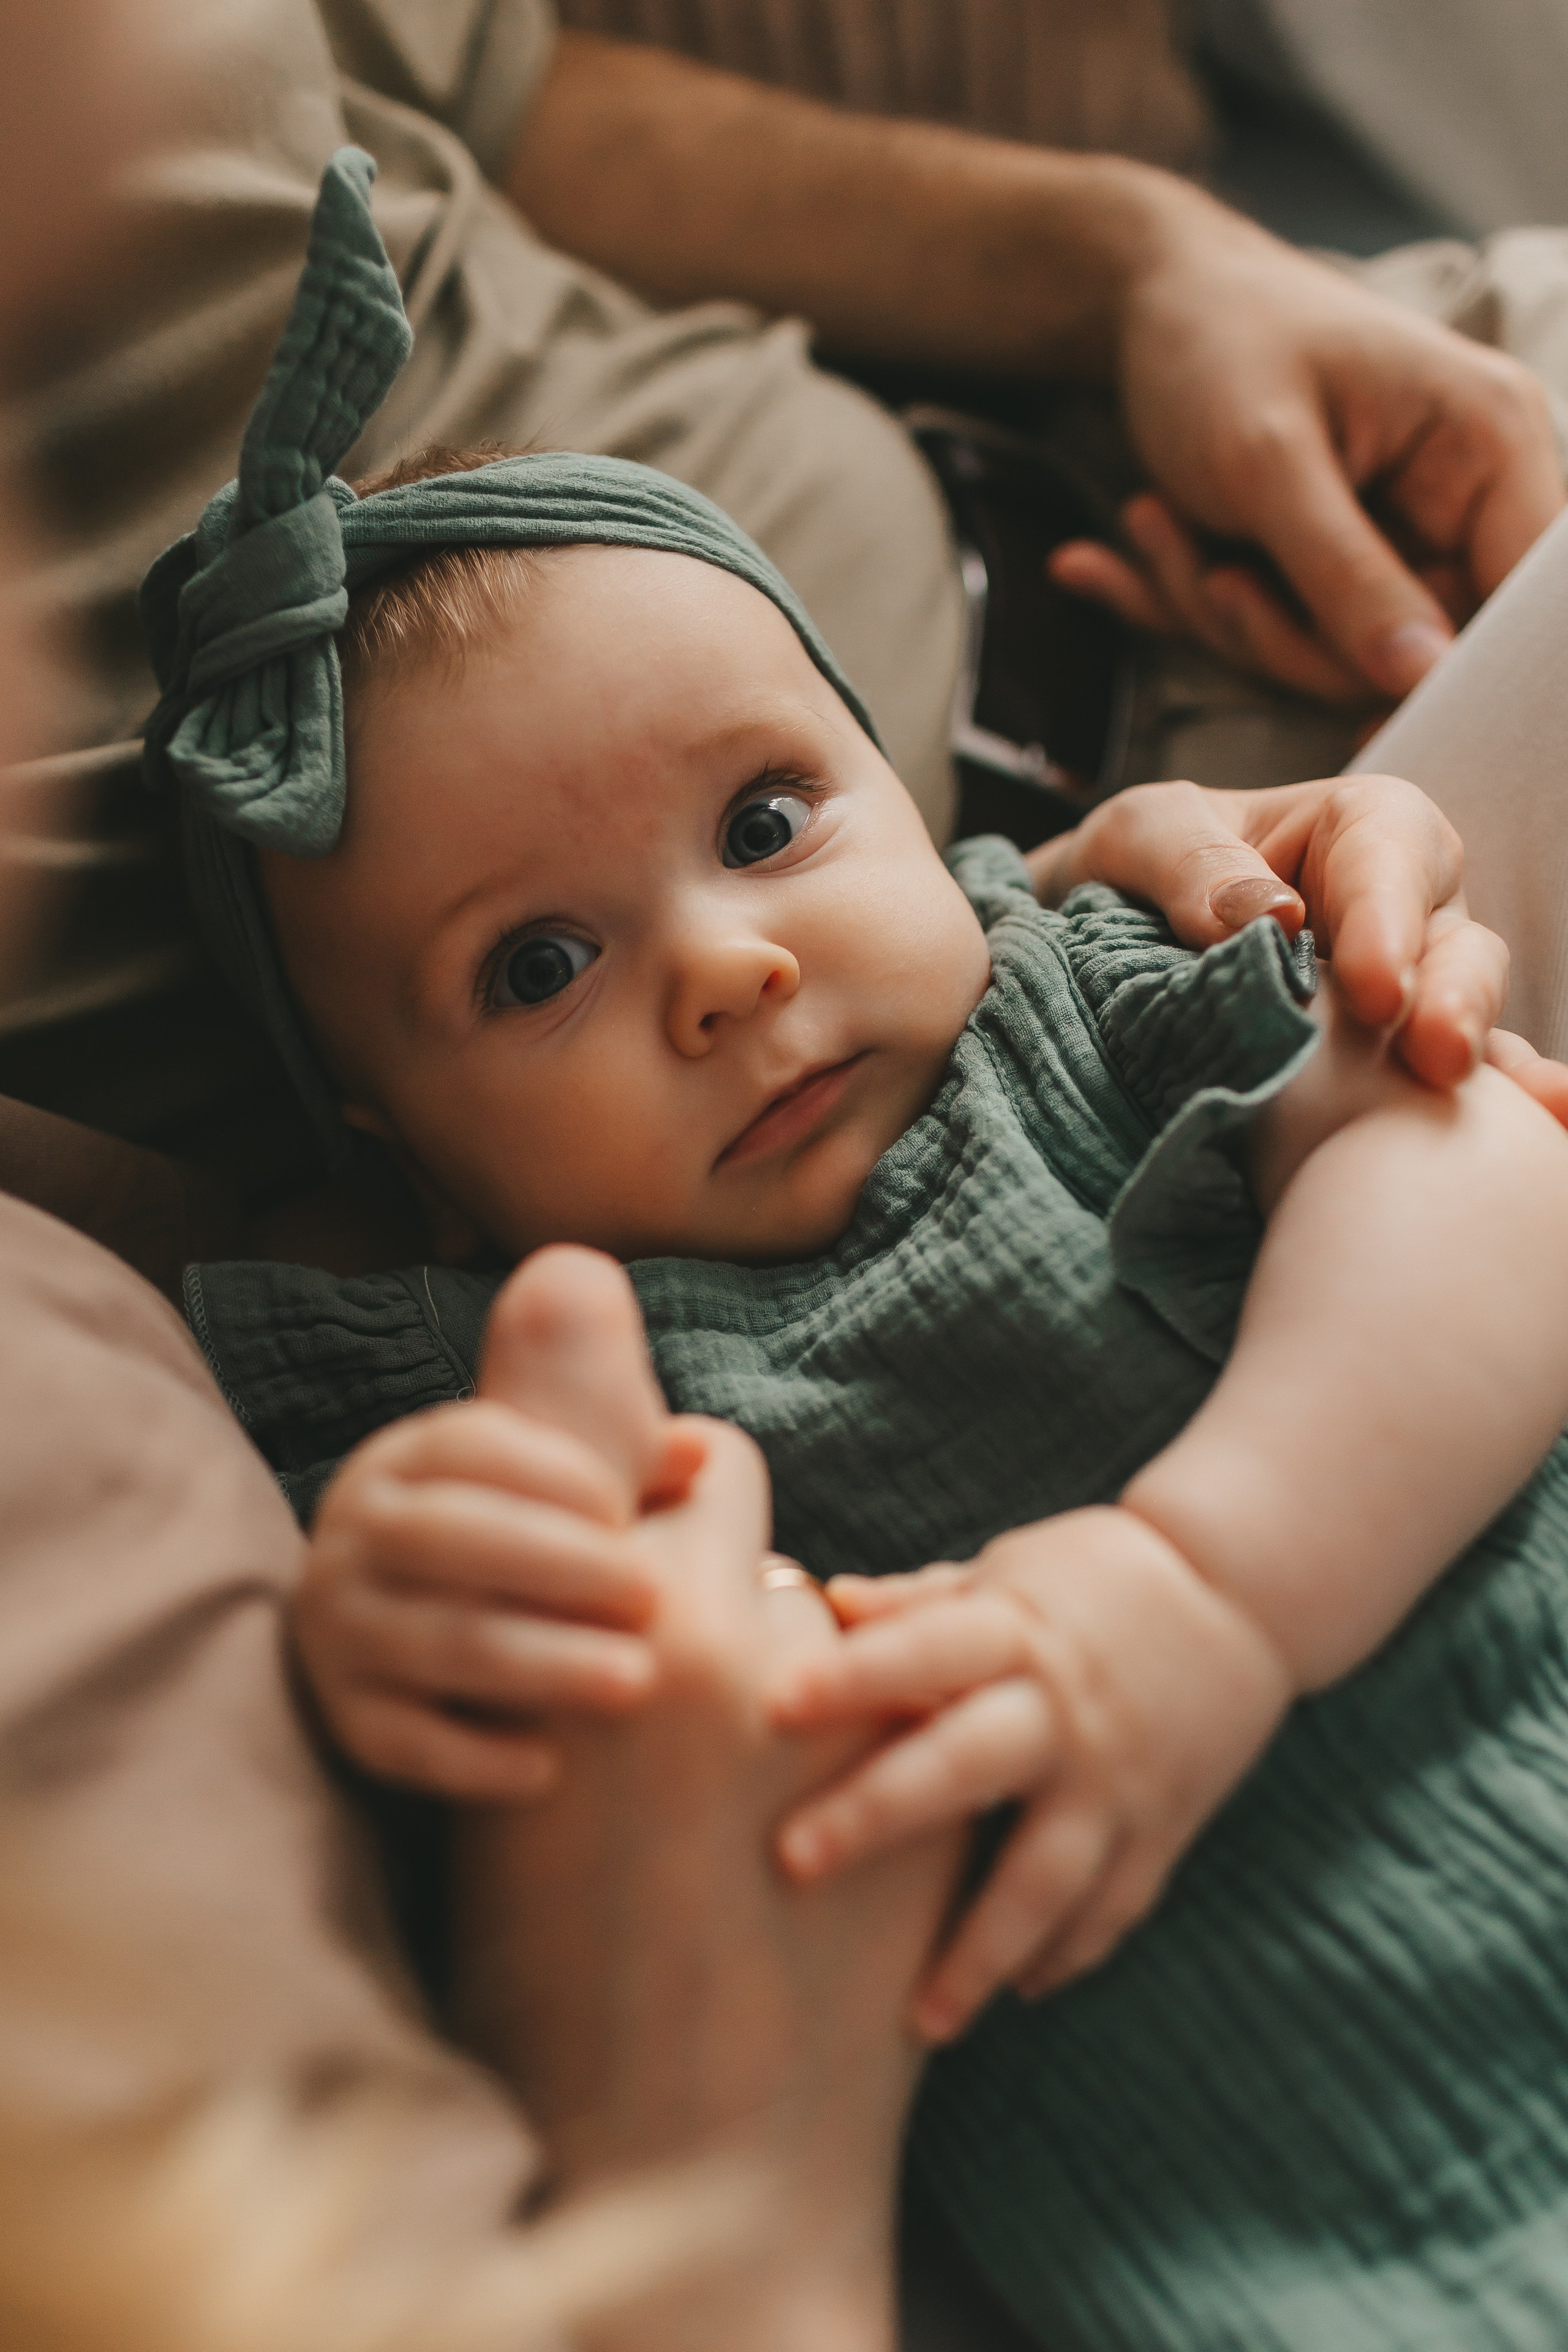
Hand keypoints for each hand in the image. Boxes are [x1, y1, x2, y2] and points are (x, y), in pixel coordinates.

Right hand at [294, 1246, 707, 1798]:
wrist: (415, 1640)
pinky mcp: (342, 1715)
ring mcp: (337, 1626)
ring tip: (632, 1680)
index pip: (469, 1446)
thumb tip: (700, 1452)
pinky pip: (399, 1740)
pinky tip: (549, 1768)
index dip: (554, 1475)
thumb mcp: (556, 1490)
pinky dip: (472, 1759)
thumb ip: (627, 1460)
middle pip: (446, 1535)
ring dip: (538, 1663)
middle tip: (651, 1596)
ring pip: (434, 1641)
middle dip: (556, 1563)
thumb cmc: (521, 1549)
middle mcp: (355, 1534)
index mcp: (407, 1461)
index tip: (630, 1514)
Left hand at [771, 1509, 1289, 2042]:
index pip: (926, 1647)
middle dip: (879, 1815)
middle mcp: (1064, 1709)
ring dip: (982, 1951)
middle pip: (965, 1765)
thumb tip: (820, 1604)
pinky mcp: (1162, 1828)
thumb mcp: (1009, 1571)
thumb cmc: (1094, 1576)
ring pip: (1046, 1875)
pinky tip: (1014, 1995)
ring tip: (922, 2022)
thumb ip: (918, 1602)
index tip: (774, 1703)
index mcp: (1017, 1629)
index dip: (853, 1674)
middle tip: (792, 1861)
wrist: (1242, 1593)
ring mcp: (1117, 1779)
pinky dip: (1066, 1956)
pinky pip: (1112, 1907)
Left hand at [1030, 772, 1527, 1088]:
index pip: (1393, 858)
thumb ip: (1189, 860)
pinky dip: (1486, 1118)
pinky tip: (1523, 1141)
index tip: (1374, 988)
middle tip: (1435, 1057)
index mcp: (1362, 831)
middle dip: (1453, 1001)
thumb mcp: (1140, 836)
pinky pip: (1444, 1097)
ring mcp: (1408, 1002)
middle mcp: (1407, 915)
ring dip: (1475, 1068)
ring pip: (1463, 1028)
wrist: (1094, 948)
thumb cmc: (1139, 870)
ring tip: (1472, 1110)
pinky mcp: (1387, 1076)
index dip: (1390, 920)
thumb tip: (1267, 916)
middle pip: (1455, 949)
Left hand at [1056, 193, 1563, 701]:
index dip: (1454, 672)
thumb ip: (1347, 575)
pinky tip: (1112, 556)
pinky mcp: (1325, 566)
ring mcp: (1391, 539)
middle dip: (1284, 635)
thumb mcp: (1271, 463)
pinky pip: (1270, 630)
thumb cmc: (1220, 344)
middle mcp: (1458, 499)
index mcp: (1489, 446)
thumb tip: (1423, 675)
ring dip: (1219, 613)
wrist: (1150, 300)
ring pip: (1326, 654)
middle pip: (1410, 650)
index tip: (1365, 720)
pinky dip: (1189, 601)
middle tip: (1208, 579)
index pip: (1519, 603)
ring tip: (1155, 522)